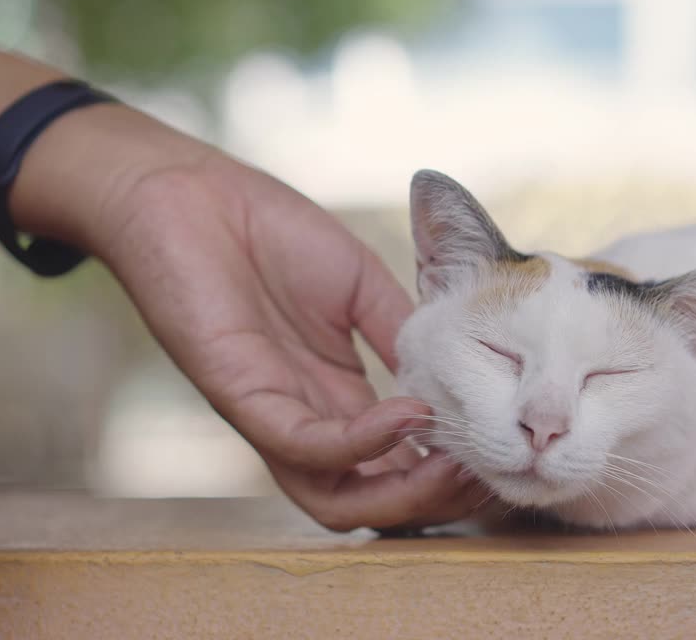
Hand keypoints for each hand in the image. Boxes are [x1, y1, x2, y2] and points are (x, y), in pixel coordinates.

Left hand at [93, 153, 479, 531]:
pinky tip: (408, 416)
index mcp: (337, 398)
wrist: (191, 193)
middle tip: (488, 474)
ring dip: (404, 495)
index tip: (504, 449)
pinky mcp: (240, 396)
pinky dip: (363, 443)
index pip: (398, 465)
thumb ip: (405, 334)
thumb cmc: (270, 233)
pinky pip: (304, 446)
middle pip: (372, 502)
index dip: (451, 471)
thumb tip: (461, 376)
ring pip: (338, 499)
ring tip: (457, 464)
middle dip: (437, 502)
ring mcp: (273, 415)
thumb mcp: (361, 286)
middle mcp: (307, 420)